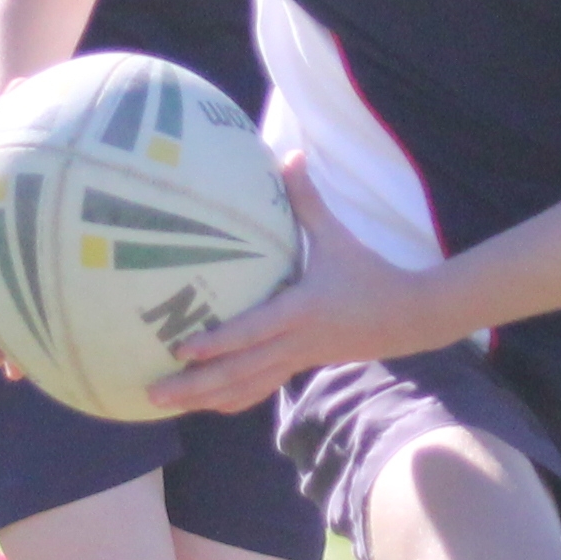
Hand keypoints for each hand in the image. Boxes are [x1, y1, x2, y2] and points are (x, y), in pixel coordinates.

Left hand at [147, 163, 447, 413]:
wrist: (407, 317)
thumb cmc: (368, 273)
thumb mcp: (338, 237)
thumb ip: (308, 201)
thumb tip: (290, 154)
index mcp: (301, 311)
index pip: (253, 331)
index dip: (218, 343)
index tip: (182, 349)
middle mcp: (294, 342)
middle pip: (239, 372)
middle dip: (195, 384)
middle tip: (153, 390)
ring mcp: (296, 360)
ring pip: (245, 387)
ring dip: (204, 398)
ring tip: (164, 403)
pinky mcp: (299, 366)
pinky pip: (260, 388)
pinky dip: (232, 399)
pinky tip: (206, 405)